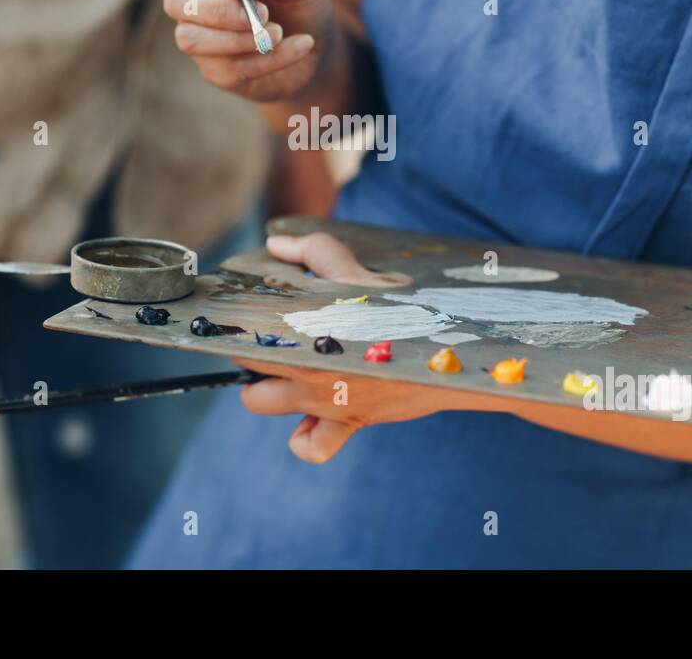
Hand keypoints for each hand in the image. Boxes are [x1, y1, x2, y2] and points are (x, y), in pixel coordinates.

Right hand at [163, 0, 332, 101]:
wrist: (317, 41)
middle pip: (175, 0)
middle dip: (218, 10)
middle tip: (262, 13)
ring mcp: (199, 35)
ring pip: (190, 39)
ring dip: (238, 40)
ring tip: (279, 33)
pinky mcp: (215, 69)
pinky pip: (226, 69)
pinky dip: (268, 59)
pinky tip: (299, 46)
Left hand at [237, 233, 487, 462]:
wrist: (450, 346)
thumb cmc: (399, 306)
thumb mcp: (356, 271)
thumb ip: (313, 252)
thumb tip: (276, 244)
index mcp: (303, 331)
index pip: (244, 336)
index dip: (241, 328)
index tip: (249, 323)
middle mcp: (307, 370)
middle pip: (248, 373)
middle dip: (255, 361)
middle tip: (279, 345)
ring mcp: (325, 401)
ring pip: (265, 405)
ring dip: (274, 393)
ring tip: (293, 376)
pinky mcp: (349, 422)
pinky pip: (311, 448)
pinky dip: (307, 438)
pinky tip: (312, 418)